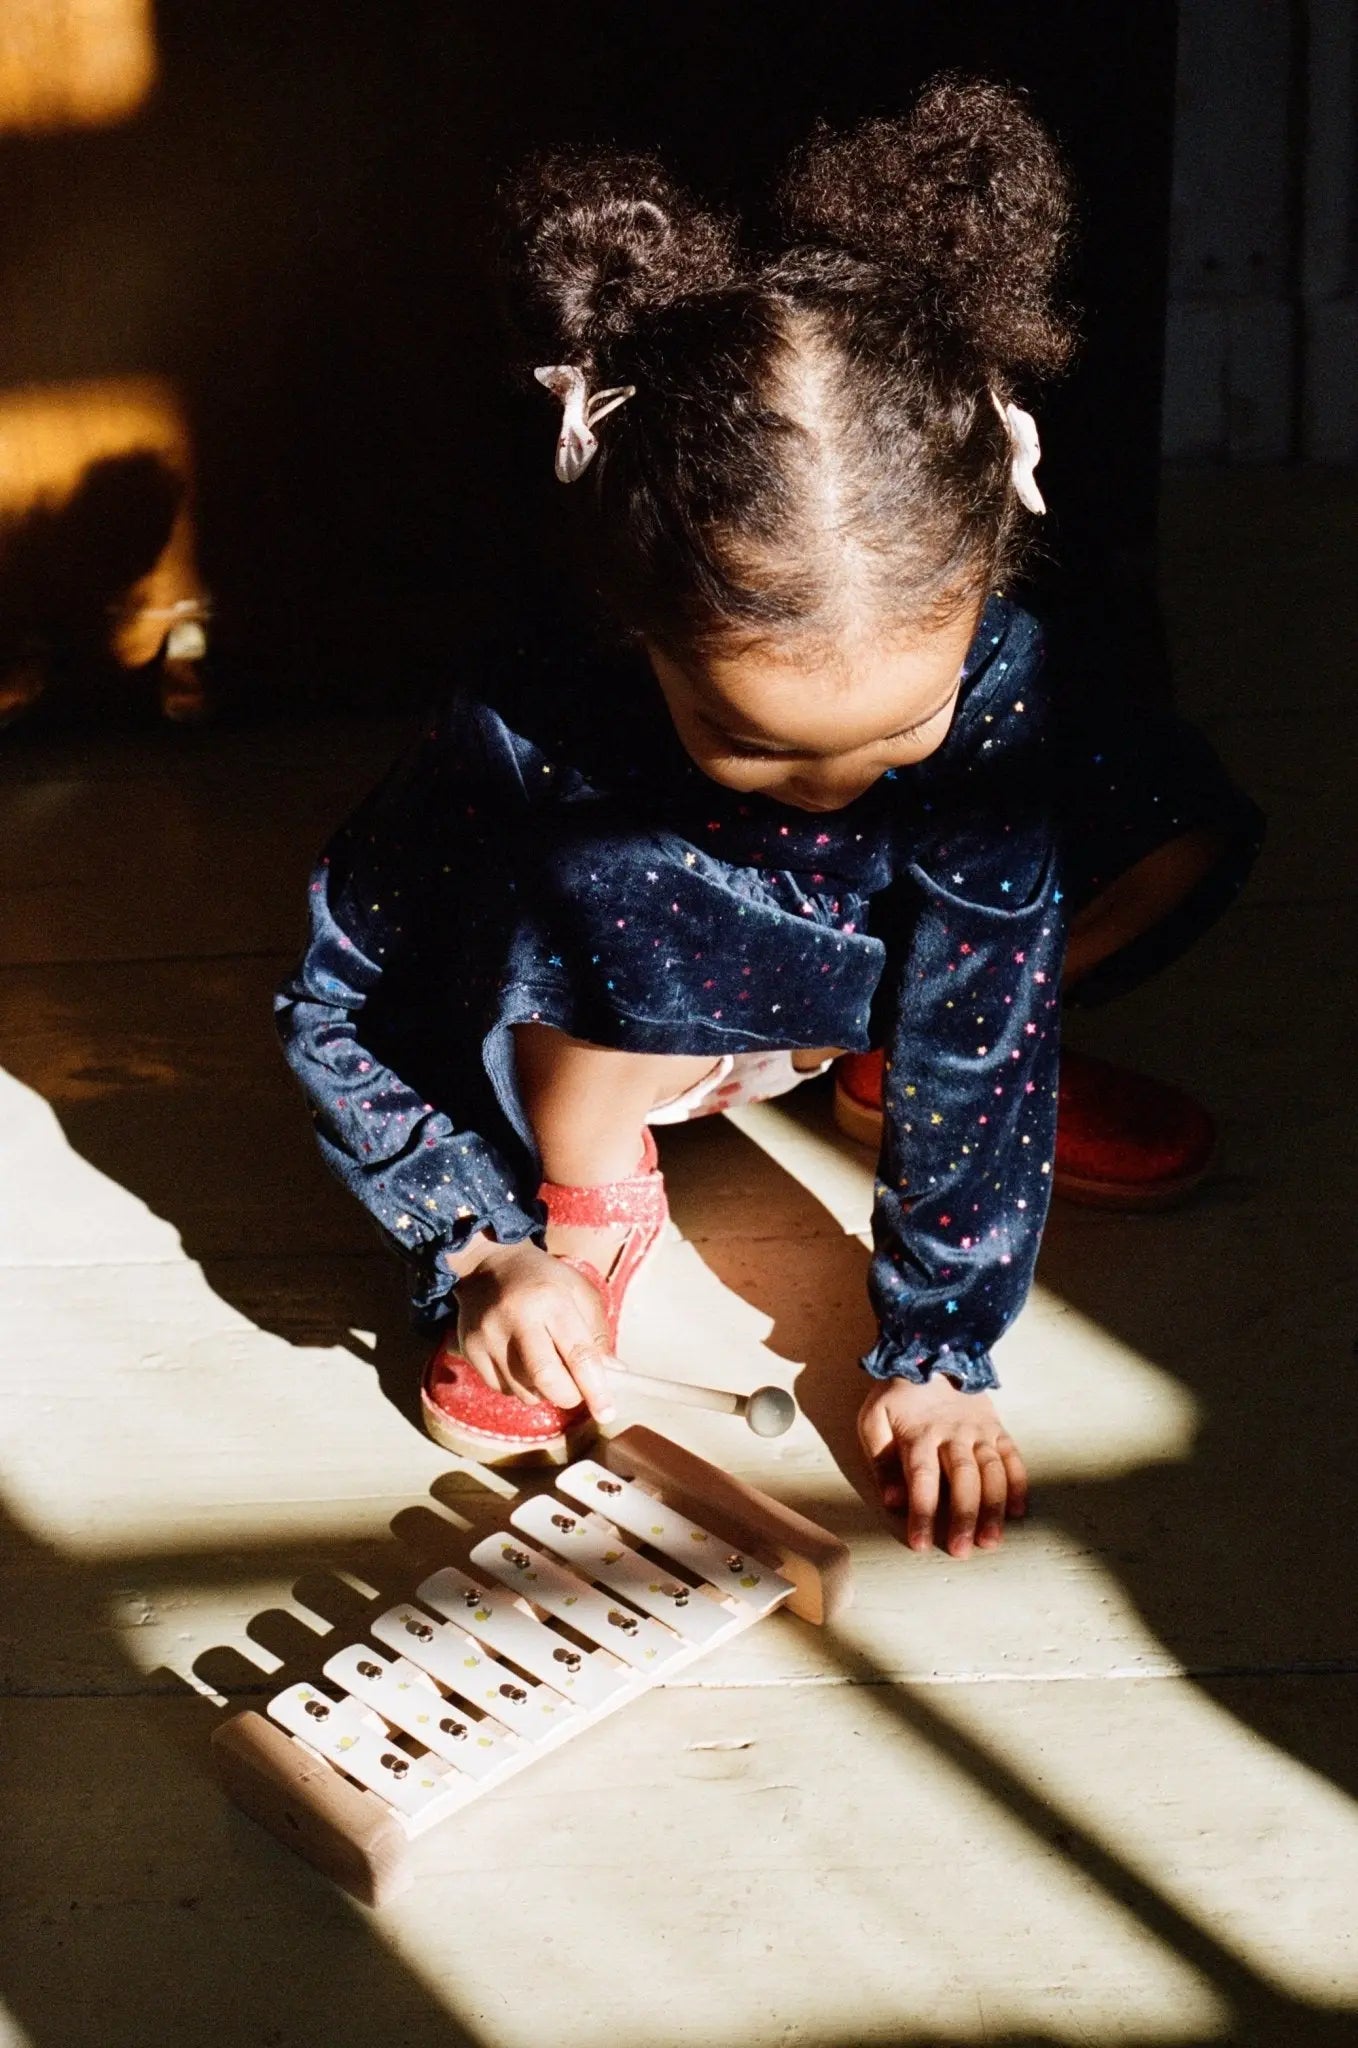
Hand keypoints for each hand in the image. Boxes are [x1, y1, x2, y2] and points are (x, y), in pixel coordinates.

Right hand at [453, 1239, 618, 1423]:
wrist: (489, 1265)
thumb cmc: (545, 1280)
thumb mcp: (580, 1293)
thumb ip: (596, 1334)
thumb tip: (612, 1375)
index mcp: (551, 1300)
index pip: (578, 1354)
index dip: (595, 1389)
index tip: (607, 1413)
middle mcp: (516, 1318)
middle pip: (545, 1379)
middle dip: (568, 1396)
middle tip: (577, 1391)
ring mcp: (488, 1336)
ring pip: (523, 1391)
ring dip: (544, 1392)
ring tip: (547, 1366)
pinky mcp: (470, 1350)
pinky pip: (502, 1389)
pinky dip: (520, 1387)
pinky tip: (522, 1363)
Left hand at [857, 1375, 1027, 1556]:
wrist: (932, 1353)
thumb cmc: (898, 1395)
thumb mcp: (873, 1419)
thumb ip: (881, 1460)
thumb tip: (892, 1501)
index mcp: (919, 1435)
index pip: (921, 1479)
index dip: (921, 1513)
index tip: (920, 1545)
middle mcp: (953, 1435)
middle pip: (962, 1479)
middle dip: (962, 1517)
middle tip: (962, 1550)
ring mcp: (979, 1431)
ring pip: (991, 1472)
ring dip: (993, 1508)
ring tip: (992, 1540)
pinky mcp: (996, 1428)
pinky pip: (1012, 1457)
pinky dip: (1019, 1484)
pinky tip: (1019, 1511)